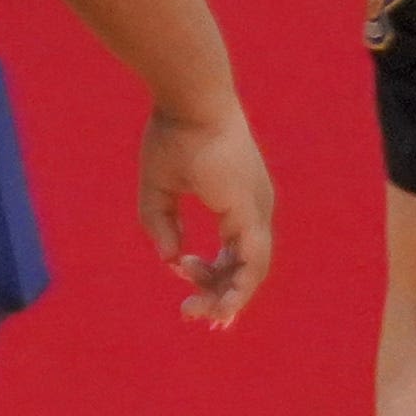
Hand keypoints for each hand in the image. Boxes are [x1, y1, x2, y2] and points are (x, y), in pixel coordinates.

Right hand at [141, 106, 274, 328]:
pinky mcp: (251, 211)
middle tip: (191, 314)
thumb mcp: (158, 188)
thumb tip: (172, 260)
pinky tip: (215, 300)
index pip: (237, 251)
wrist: (188, 101)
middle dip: (221, 295)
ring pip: (253, 270)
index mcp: (239, 200)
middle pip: (247, 266)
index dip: (217, 275)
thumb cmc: (173, 135)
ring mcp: (257, 209)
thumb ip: (163, 225)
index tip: (185, 284)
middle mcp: (255, 207)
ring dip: (227, 298)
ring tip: (195, 313)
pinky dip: (237, 286)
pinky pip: (253, 261)